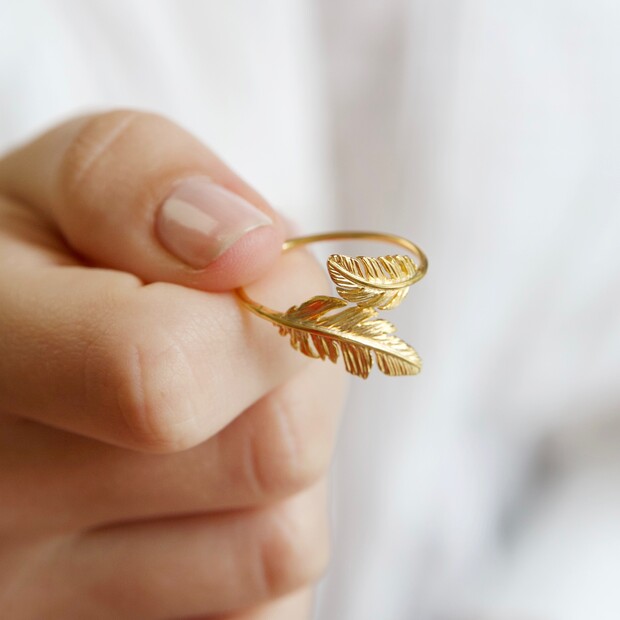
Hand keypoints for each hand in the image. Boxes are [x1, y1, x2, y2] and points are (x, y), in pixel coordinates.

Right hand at [0, 111, 346, 618]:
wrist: (24, 349)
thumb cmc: (51, 254)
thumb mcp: (74, 179)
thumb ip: (145, 183)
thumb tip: (248, 250)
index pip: (157, 374)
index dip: (264, 317)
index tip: (264, 275)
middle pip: (266, 456)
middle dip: (296, 375)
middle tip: (250, 336)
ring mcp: (50, 599)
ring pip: (282, 541)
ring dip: (285, 454)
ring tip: (224, 408)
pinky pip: (268, 603)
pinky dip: (264, 529)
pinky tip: (204, 484)